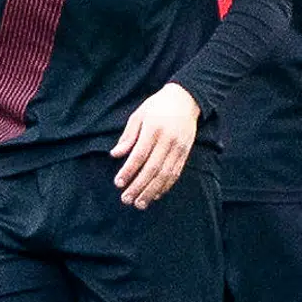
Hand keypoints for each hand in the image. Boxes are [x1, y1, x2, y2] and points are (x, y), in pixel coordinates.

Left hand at [111, 83, 200, 208]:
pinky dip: (166, 185)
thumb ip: (128, 136)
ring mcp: (180, 147)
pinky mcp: (186, 152)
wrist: (187, 98)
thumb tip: (115, 155)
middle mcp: (169, 140)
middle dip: (139, 186)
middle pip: (153, 168)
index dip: (128, 171)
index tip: (118, 183)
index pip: (139, 155)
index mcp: (154, 129)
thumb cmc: (157, 106)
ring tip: (140, 203)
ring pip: (166, 174)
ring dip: (152, 191)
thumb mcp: (138, 115)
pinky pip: (176, 172)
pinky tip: (156, 194)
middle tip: (126, 199)